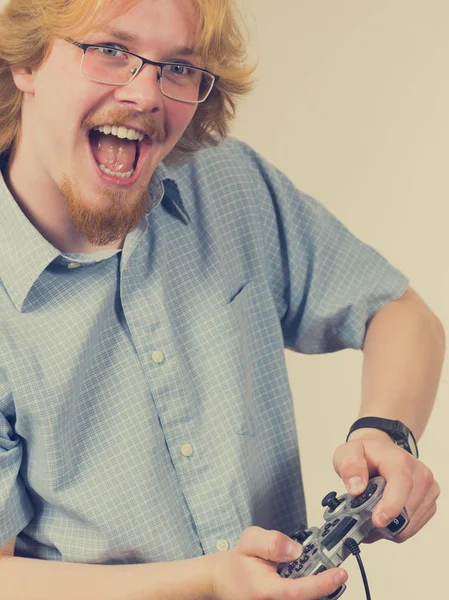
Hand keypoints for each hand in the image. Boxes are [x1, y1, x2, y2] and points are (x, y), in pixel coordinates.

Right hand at [211, 526, 347, 599]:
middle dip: (325, 584)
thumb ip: (273, 542)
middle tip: (332, 568)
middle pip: (310, 599)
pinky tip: (308, 579)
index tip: (340, 573)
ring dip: (318, 588)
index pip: (299, 591)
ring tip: (319, 572)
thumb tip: (297, 549)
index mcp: (266, 590)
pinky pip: (303, 599)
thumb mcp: (249, 540)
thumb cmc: (238, 562)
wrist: (224, 581)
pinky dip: (311, 590)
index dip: (323, 583)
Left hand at [333, 429, 439, 542]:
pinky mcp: (430, 503)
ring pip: (409, 524)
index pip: (402, 484)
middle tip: (362, 516)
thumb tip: (357, 488)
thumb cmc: (366, 454)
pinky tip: (384, 515)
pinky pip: (413, 527)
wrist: (381, 451)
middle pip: (405, 511)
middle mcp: (420, 474)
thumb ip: (349, 466)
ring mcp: (428, 490)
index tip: (377, 521)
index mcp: (399, 460)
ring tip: (372, 512)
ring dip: (389, 527)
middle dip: (382, 521)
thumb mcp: (348, 452)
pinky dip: (396, 528)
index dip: (391, 506)